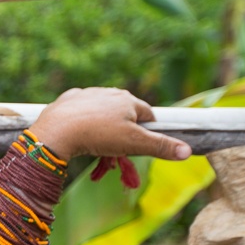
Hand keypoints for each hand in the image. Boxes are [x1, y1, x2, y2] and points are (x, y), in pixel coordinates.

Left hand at [28, 87, 191, 161]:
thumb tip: (188, 152)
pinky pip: (80, 110)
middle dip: (125, 128)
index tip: (143, 144)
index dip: (148, 131)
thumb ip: (160, 147)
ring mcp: (86, 94)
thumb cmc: (99, 135)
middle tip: (119, 147)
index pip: (148, 115)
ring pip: (102, 110)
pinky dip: (82, 119)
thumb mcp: (134, 144)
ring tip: (98, 141)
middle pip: (125, 111)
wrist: (56, 130)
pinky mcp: (67, 100)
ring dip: (104, 123)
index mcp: (128, 100)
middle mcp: (109, 92)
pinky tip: (79, 130)